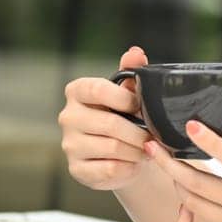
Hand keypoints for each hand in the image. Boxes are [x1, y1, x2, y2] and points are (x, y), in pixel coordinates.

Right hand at [60, 46, 151, 190]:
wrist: (122, 155)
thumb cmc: (125, 117)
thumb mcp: (129, 93)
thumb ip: (131, 72)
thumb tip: (135, 52)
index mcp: (77, 91)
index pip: (97, 89)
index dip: (124, 99)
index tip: (140, 107)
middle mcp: (68, 116)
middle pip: (109, 124)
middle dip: (138, 132)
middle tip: (154, 136)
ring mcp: (69, 144)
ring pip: (112, 148)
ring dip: (137, 150)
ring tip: (148, 149)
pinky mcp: (76, 169)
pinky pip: (110, 169)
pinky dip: (128, 167)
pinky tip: (134, 162)